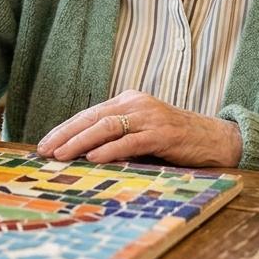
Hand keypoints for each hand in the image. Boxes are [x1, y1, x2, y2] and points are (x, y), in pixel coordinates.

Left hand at [36, 90, 242, 167]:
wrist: (214, 139)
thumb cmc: (174, 140)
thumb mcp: (142, 133)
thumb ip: (117, 137)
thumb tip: (81, 153)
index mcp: (129, 100)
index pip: (90, 113)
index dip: (65, 128)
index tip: (45, 144)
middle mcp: (137, 103)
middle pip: (93, 117)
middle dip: (65, 134)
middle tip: (44, 150)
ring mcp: (150, 117)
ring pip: (107, 127)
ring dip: (80, 142)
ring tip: (61, 155)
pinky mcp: (163, 133)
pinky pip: (131, 141)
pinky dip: (110, 150)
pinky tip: (93, 158)